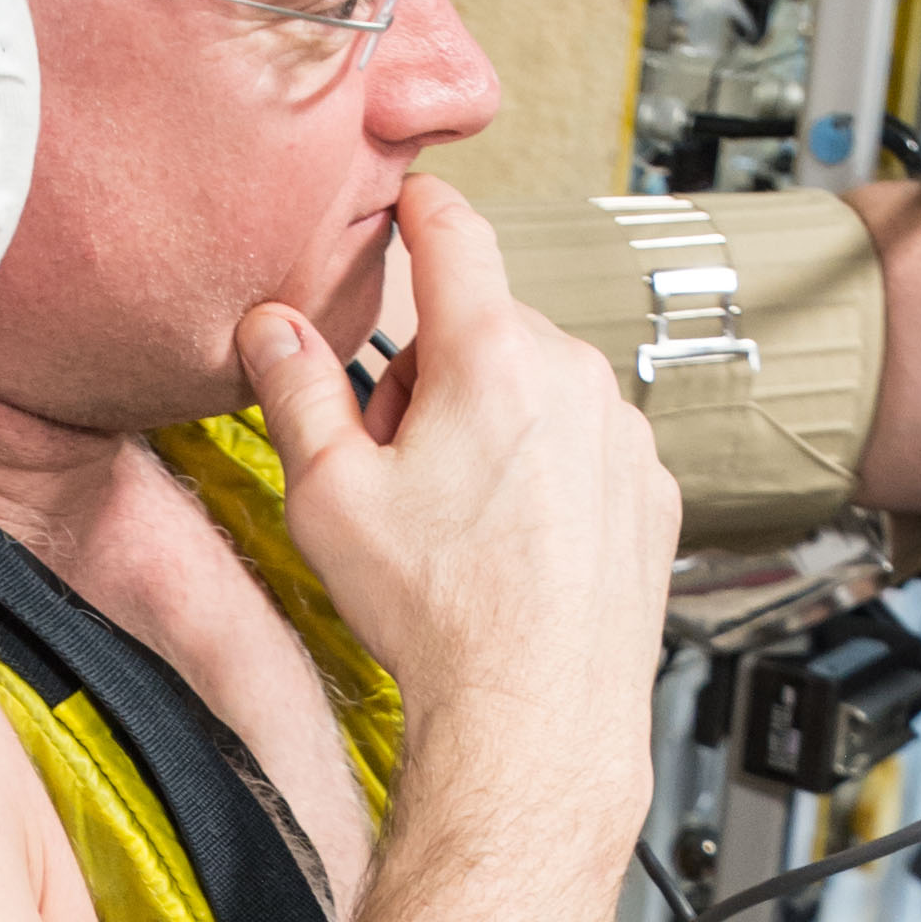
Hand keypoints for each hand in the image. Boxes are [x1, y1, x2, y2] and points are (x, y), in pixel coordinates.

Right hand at [236, 181, 675, 791]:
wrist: (534, 715)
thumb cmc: (438, 615)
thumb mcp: (330, 495)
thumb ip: (295, 390)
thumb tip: (269, 326)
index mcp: (492, 355)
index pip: (454, 233)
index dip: (418, 210)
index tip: (405, 206)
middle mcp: (575, 376)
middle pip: (487, 326)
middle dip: (435, 371)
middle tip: (400, 463)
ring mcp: (623, 433)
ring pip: (540, 387)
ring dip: (494, 421)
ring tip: (458, 516)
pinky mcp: (652, 488)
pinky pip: (586, 447)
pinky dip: (548, 471)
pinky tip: (514, 542)